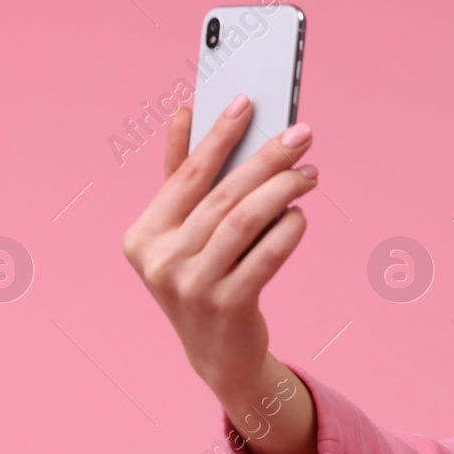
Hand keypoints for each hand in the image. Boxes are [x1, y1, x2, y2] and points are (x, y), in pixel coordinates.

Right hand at [120, 97, 318, 399]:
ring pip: (244, 222)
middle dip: (266, 159)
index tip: (247, 101)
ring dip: (282, 190)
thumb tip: (183, 114)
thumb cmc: (203, 278)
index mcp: (144, 235)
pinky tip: (301, 215)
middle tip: (301, 134)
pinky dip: (287, 232)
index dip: (218, 135)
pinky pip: (265, 258)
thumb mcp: (182, 232)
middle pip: (222, 195)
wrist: (218, 353)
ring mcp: (192, 288)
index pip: (187, 174)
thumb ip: (180, 175)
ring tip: (309, 173)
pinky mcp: (227, 308)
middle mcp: (161, 261)